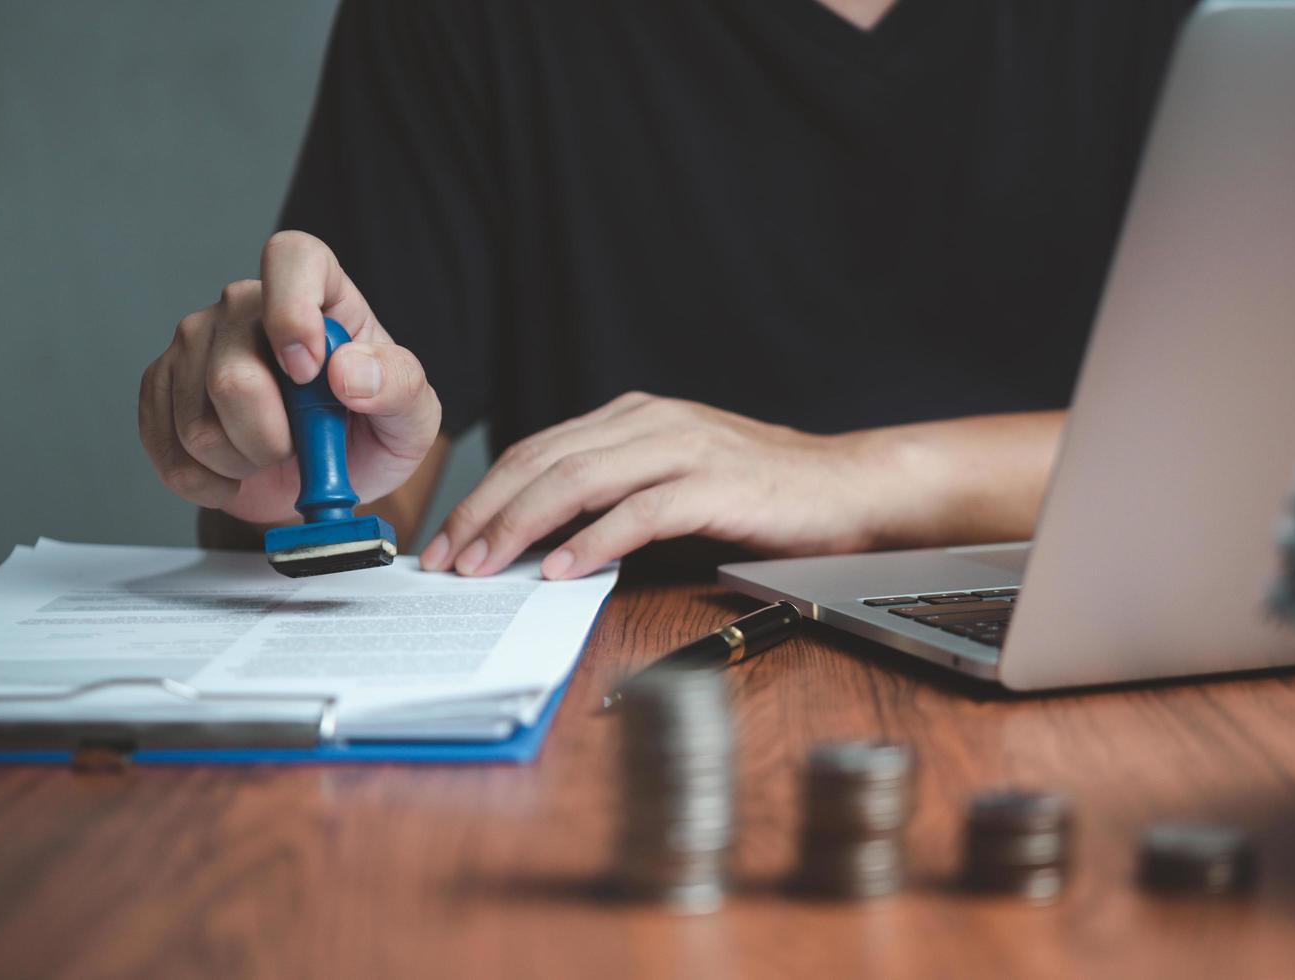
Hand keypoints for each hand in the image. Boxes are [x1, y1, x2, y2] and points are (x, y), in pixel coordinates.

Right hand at [138, 231, 441, 524]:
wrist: (326, 474)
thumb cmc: (372, 427)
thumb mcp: (413, 413)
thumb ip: (398, 385)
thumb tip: (348, 372)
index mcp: (317, 290)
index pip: (291, 257)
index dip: (292, 312)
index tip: (308, 372)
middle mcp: (246, 307)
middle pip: (232, 376)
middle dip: (274, 439)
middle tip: (302, 445)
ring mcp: (195, 343)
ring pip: (197, 426)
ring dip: (244, 464)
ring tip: (272, 454)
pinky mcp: (159, 386)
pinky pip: (168, 450)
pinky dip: (208, 483)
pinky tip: (235, 474)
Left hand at [419, 393, 897, 579]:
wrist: (847, 487)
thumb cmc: (760, 492)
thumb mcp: (673, 478)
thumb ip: (614, 494)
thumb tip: (541, 540)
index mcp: (633, 417)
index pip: (537, 450)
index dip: (484, 495)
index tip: (448, 540)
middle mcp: (650, 422)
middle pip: (543, 461)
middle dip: (485, 512)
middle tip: (446, 560)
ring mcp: (684, 448)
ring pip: (578, 481)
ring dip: (521, 526)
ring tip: (486, 567)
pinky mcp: (714, 484)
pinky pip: (638, 512)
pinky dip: (592, 542)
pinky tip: (561, 570)